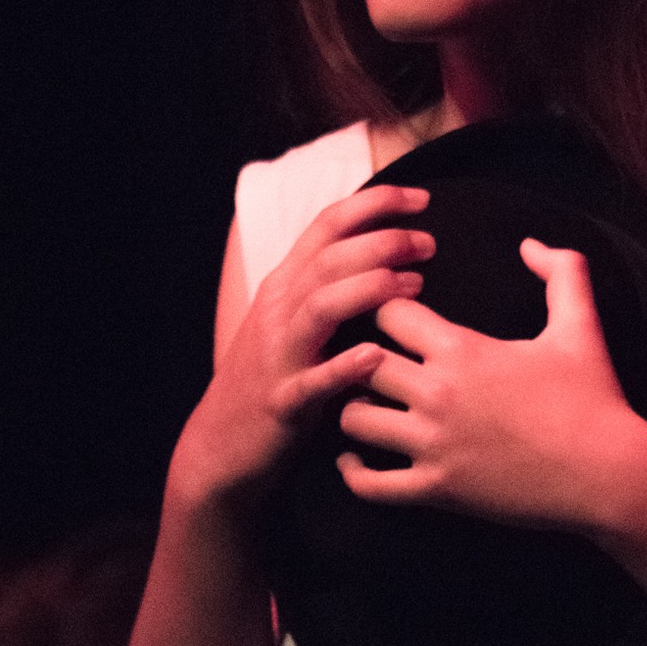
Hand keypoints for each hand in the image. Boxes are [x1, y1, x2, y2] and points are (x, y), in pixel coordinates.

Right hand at [171, 186, 434, 509]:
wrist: (218, 446)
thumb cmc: (272, 378)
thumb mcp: (291, 320)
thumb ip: (327, 283)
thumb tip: (382, 250)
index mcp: (284, 285)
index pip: (327, 225)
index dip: (375, 203)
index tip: (421, 198)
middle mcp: (278, 311)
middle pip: (330, 259)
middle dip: (383, 241)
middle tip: (428, 243)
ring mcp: (277, 356)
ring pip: (320, 306)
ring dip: (369, 288)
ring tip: (414, 283)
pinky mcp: (281, 403)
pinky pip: (312, 382)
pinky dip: (343, 366)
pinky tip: (375, 355)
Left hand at [336, 238, 632, 529]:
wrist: (608, 474)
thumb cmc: (594, 396)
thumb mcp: (580, 324)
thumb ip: (562, 270)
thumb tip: (529, 243)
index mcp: (463, 349)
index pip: (386, 311)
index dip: (385, 305)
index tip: (396, 310)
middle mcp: (439, 394)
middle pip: (359, 362)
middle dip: (359, 355)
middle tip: (366, 355)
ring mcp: (435, 446)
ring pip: (354, 420)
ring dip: (352, 408)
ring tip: (365, 401)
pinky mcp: (438, 490)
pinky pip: (371, 485)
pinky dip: (354, 471)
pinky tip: (356, 458)